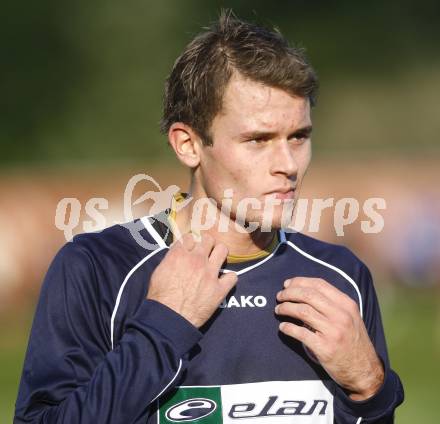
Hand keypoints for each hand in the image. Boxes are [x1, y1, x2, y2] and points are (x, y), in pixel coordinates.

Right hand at [147, 233, 237, 327]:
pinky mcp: (219, 289)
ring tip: (216, 259)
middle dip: (206, 243)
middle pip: (208, 240)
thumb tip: (177, 255)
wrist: (169, 318)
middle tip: (205, 250)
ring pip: (222, 250)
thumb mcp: (158, 272)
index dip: (190, 242)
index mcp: (180, 255)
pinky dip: (229, 278)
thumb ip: (170, 260)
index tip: (190, 248)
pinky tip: (223, 281)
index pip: (189, 237)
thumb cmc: (160, 298)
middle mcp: (197, 260)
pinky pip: (232, 276)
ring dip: (219, 253)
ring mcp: (210, 273)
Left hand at [275, 277, 383, 399]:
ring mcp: (333, 332)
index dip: (300, 281)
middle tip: (279, 296)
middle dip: (289, 293)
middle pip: (308, 295)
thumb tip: (303, 290)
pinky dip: (287, 327)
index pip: (319, 284)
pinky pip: (300, 332)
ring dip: (286, 308)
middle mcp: (341, 316)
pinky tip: (282, 327)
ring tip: (278, 310)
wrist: (365, 371)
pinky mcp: (325, 348)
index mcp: (347, 305)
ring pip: (302, 311)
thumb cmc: (352, 341)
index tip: (287, 284)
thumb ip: (332, 304)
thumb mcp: (350, 317)